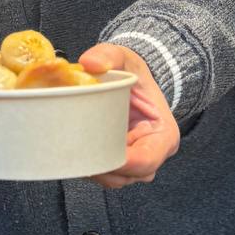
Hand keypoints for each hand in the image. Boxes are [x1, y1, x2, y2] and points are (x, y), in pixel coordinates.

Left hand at [78, 43, 179, 187]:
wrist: (132, 81)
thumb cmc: (133, 73)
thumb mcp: (125, 58)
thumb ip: (108, 55)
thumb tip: (89, 63)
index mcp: (164, 135)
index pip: (144, 161)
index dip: (119, 163)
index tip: (94, 152)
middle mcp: (153, 154)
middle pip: (127, 176)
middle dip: (100, 168)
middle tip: (73, 152)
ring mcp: (137, 162)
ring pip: (115, 180)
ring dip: (93, 170)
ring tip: (71, 151)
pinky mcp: (121, 163)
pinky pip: (106, 174)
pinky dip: (91, 168)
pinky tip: (74, 153)